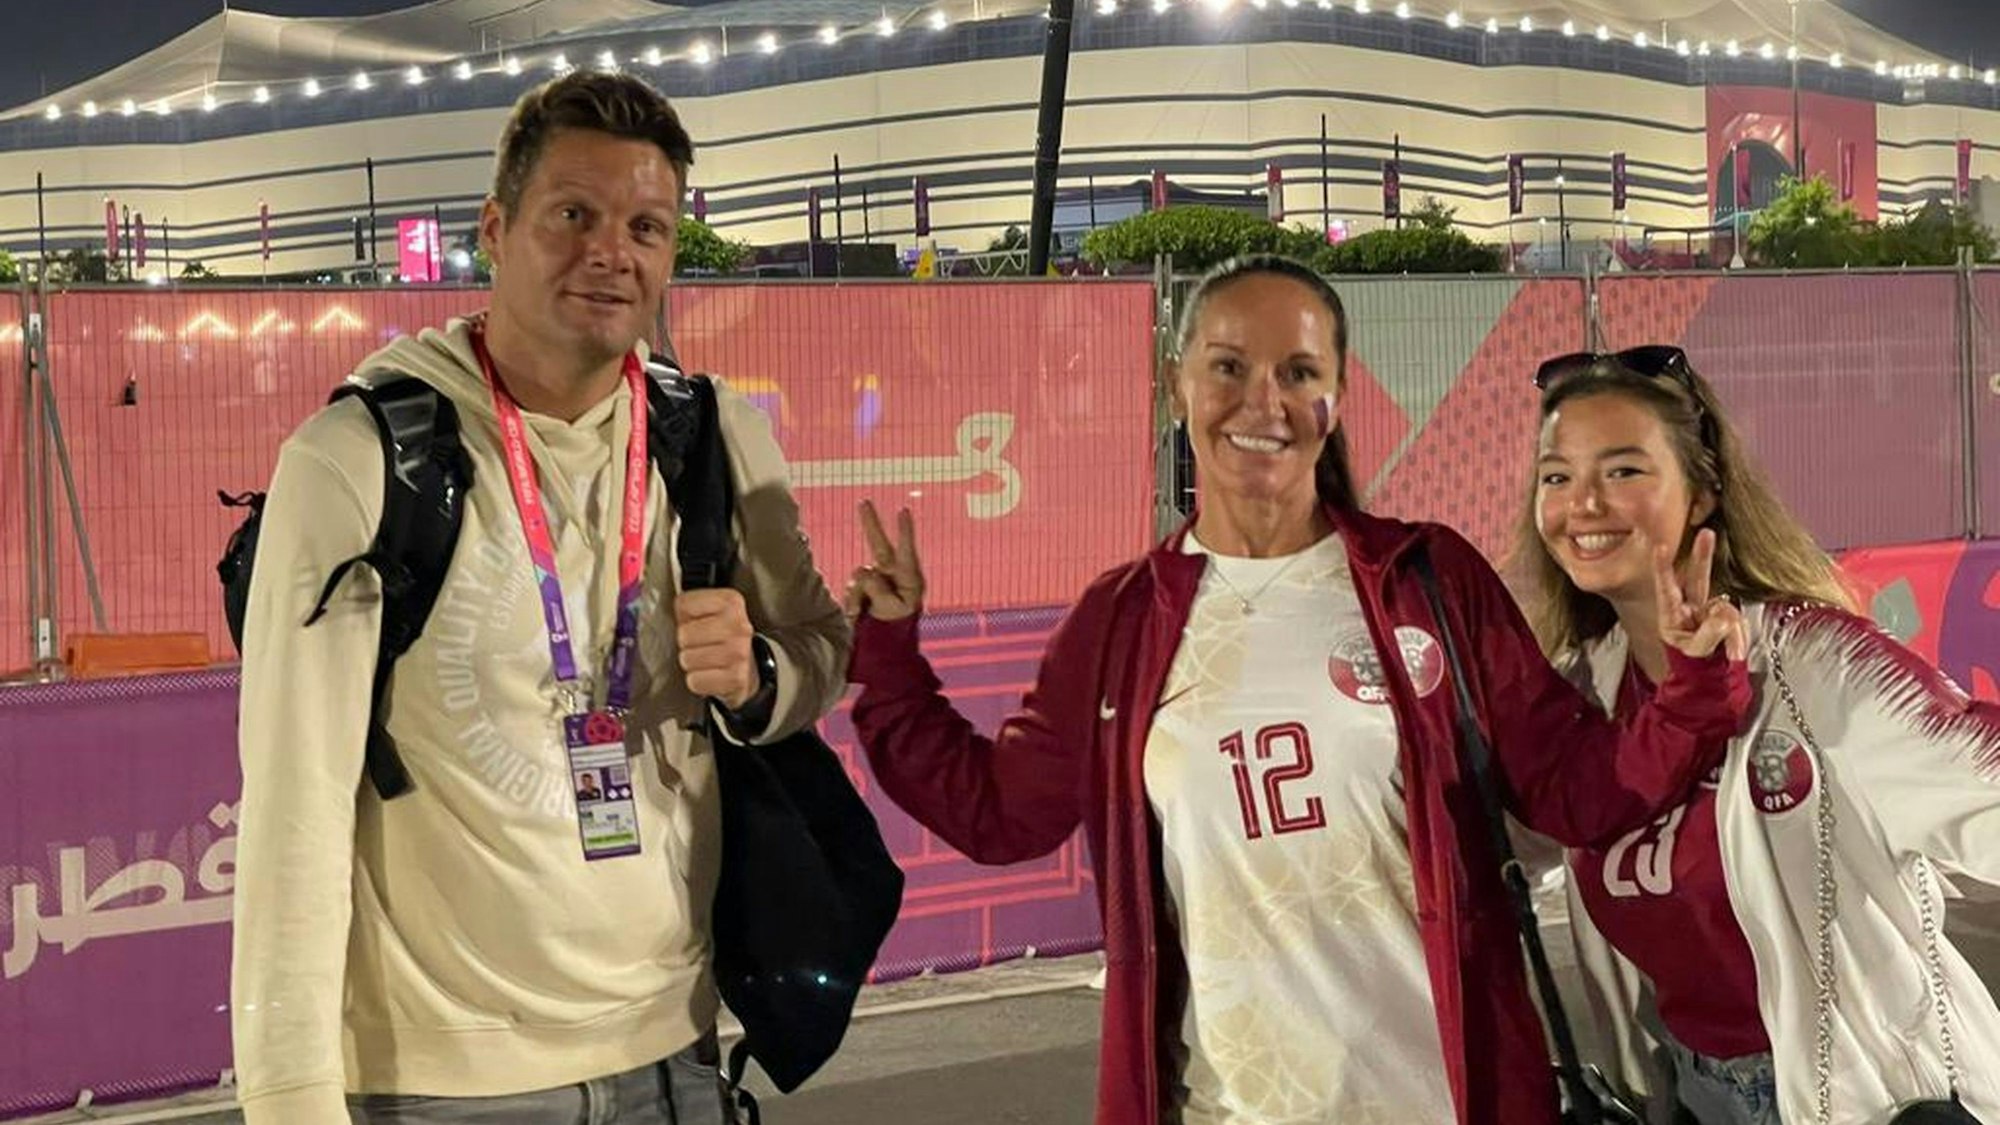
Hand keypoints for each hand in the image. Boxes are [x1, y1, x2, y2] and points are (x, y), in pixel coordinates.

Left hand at [675, 587, 756, 708]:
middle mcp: (738, 625)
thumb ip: (687, 604)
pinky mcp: (736, 678)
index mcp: (731, 601)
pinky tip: (709, 674)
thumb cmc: (722, 638)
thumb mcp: (710, 611)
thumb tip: (654, 607)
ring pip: (686, 659)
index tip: (697, 621)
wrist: (749, 668)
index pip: (683, 604)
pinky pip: (695, 681)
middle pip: (683, 634)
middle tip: (701, 644)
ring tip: (705, 660)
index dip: (684, 616)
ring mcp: (739, 653)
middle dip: (687, 642)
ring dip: (692, 663)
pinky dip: (698, 681)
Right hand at [845, 500, 924, 621]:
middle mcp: (891, 571)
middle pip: (879, 543)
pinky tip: (857, 613)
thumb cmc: (897, 622)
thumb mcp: (893, 609)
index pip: (907, 550)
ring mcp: (875, 575)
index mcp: (908, 576)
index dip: (905, 531)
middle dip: (871, 522)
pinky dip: (851, 601)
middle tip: (864, 501)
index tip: (903, 510)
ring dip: (858, 595)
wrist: (883, 636)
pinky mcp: (861, 583)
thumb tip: (865, 573)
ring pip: (859, 575)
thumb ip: (879, 590)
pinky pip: (851, 588)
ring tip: (864, 612)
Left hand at [1654, 528, 1747, 662]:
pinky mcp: (1726, 616)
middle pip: (1696, 577)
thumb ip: (1709, 634)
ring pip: (1726, 609)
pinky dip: (1739, 635)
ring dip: (1731, 630)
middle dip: (1702, 555)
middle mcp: (1690, 608)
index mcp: (1672, 615)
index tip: (1661, 547)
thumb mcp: (1696, 652)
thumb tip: (1724, 614)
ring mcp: (1709, 611)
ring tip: (1729, 652)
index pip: (1666, 587)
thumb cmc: (1695, 666)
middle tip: (1706, 533)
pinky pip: (1738, 620)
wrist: (1711, 678)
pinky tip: (1734, 649)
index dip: (1663, 567)